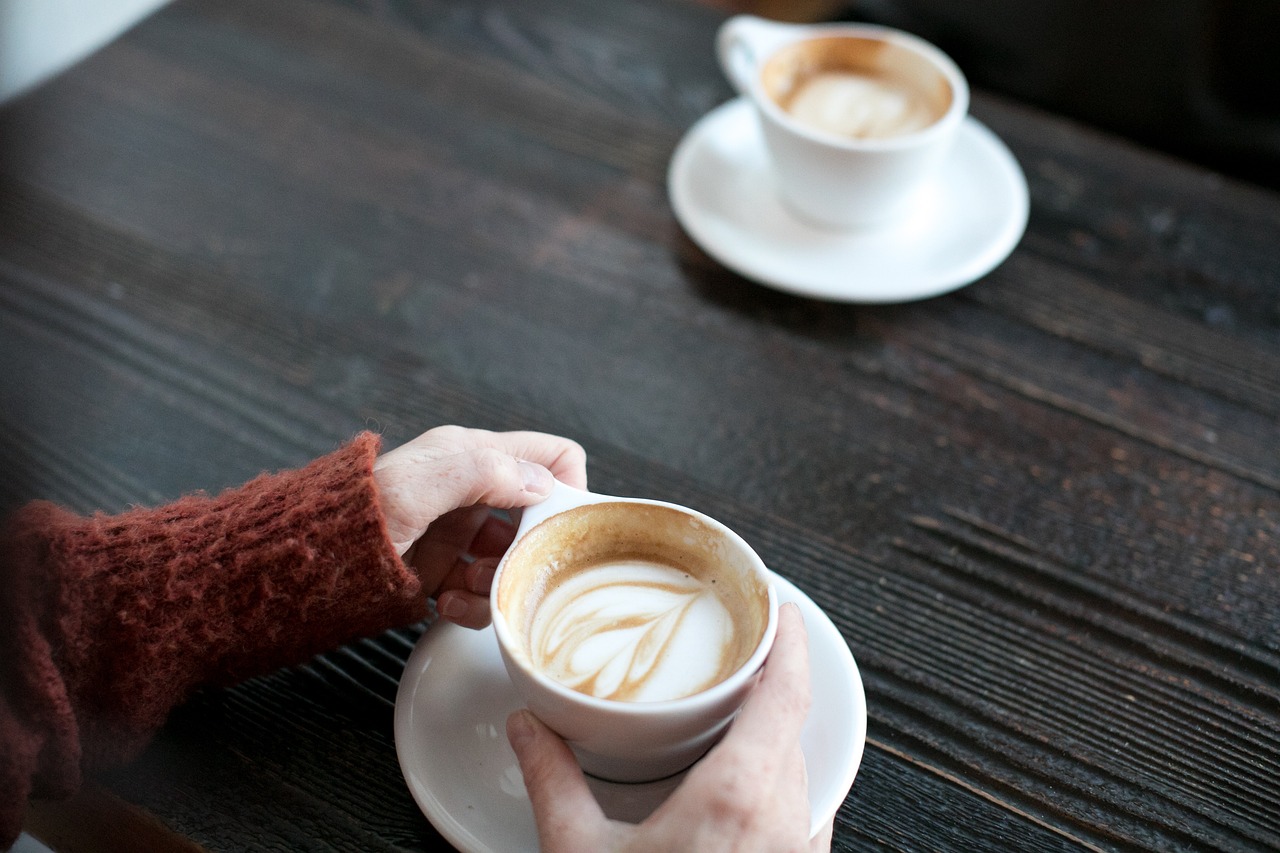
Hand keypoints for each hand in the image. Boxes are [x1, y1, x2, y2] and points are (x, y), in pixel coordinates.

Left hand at [372, 425, 586, 627]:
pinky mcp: (442, 570)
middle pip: (536, 518)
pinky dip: (471, 604)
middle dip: (529, 548)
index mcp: (473, 453)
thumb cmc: (355, 514)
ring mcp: (458, 532)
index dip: (568, 486)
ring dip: (499, 581)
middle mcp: (471, 489)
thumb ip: (487, 472)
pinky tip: (445, 604)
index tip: (561, 525)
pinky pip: (481, 590)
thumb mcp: (422, 484)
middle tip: (510, 570)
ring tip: (466, 589)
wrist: (306, 565)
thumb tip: (544, 484)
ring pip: (511, 560)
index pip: (552, 455)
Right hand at [507, 602, 831, 852]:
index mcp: (737, 795)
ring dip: (775, 741)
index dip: (791, 642)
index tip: (784, 611)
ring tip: (738, 723)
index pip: (786, 693)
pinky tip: (745, 798)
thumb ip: (553, 780)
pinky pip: (802, 816)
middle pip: (793, 729)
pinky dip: (779, 788)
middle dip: (770, 689)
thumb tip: (526, 728)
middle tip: (739, 662)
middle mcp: (782, 820)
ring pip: (800, 774)